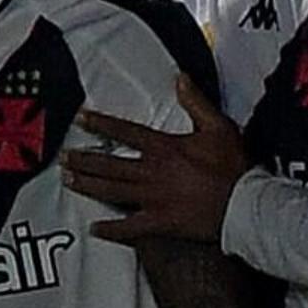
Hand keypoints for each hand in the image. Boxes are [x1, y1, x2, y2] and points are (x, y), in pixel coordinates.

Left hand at [61, 72, 252, 244]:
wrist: (244, 205)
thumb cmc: (233, 167)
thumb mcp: (218, 126)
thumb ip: (196, 101)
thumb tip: (180, 78)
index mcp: (164, 148)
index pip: (125, 132)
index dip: (100, 124)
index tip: (81, 119)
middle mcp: (152, 173)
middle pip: (109, 164)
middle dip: (83, 160)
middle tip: (63, 158)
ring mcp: (153, 199)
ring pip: (112, 191)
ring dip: (88, 186)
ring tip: (69, 181)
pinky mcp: (160, 223)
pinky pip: (129, 228)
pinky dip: (110, 230)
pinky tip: (94, 229)